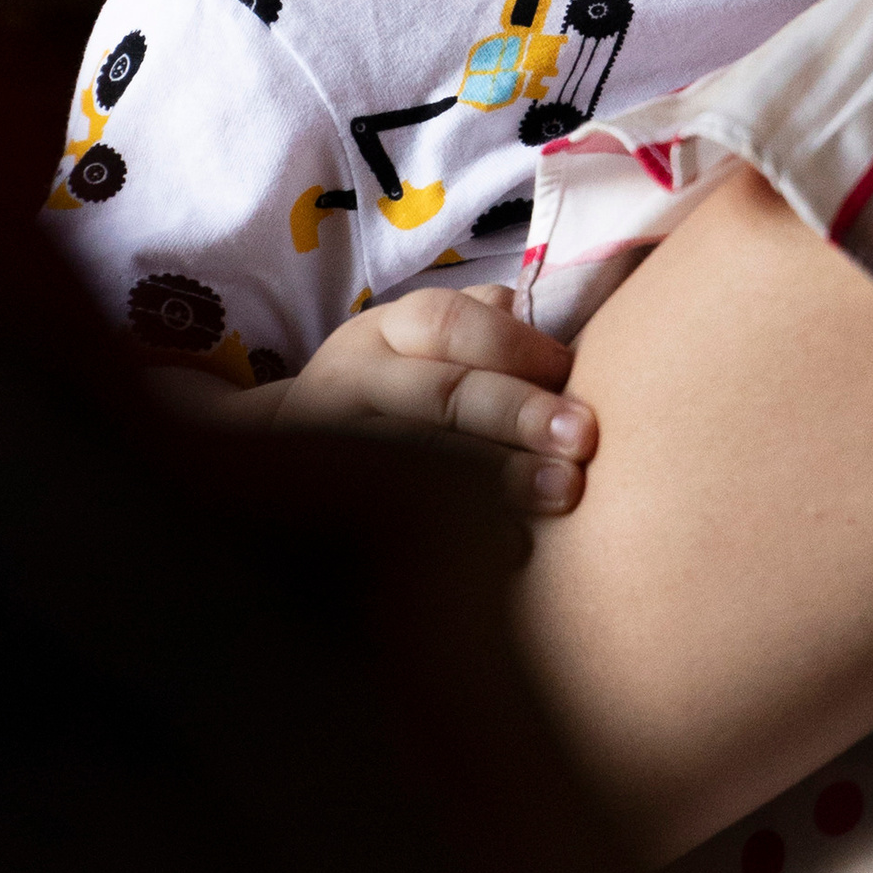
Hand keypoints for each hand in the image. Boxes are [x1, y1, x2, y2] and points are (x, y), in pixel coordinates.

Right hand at [274, 283, 598, 512]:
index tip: (570, 371)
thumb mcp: (424, 348)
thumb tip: (557, 329)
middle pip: (439, 393)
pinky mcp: (337, 512)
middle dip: (516, 414)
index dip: (515, 346)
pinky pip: (398, 524)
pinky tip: (513, 549)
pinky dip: (459, 538)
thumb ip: (486, 329)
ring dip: (496, 479)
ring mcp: (337, 450)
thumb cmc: (401, 397)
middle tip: (583, 440)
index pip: (448, 323)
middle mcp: (354, 383)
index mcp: (387, 333)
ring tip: (562, 496)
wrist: (290, 469)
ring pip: (416, 458)